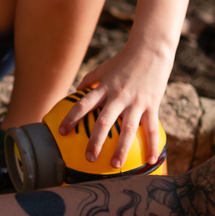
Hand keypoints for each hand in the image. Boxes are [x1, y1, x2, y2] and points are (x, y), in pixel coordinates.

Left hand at [59, 42, 172, 168]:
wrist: (151, 49)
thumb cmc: (124, 60)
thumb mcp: (103, 69)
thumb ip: (89, 81)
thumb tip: (76, 92)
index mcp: (104, 88)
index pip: (83, 105)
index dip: (71, 118)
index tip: (62, 132)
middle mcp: (118, 97)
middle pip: (104, 122)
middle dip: (96, 141)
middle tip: (89, 158)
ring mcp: (136, 102)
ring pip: (128, 129)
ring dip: (122, 149)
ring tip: (115, 165)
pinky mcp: (152, 105)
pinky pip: (152, 128)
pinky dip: (152, 145)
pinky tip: (150, 161)